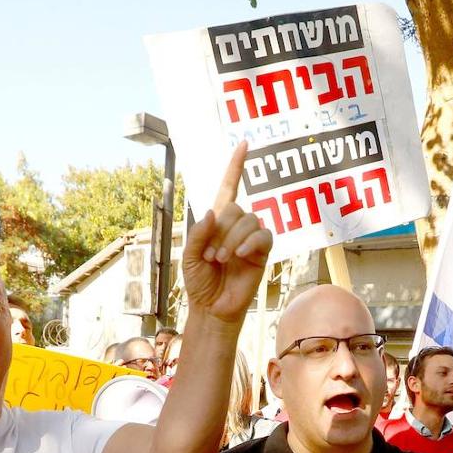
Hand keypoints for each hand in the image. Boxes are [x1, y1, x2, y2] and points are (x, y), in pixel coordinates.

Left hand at [181, 142, 273, 322]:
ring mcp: (251, 239)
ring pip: (249, 220)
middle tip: (209, 255)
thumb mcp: (189, 256)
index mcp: (217, 223)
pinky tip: (239, 255)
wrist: (211, 307)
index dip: (235, 167)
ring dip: (232, 239)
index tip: (244, 144)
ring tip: (220, 260)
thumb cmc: (199, 282)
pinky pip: (263, 235)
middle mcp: (236, 227)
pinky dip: (250, 242)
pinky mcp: (262, 252)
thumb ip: (197, 233)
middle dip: (221, 230)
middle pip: (236, 208)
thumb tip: (213, 212)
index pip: (229, 188)